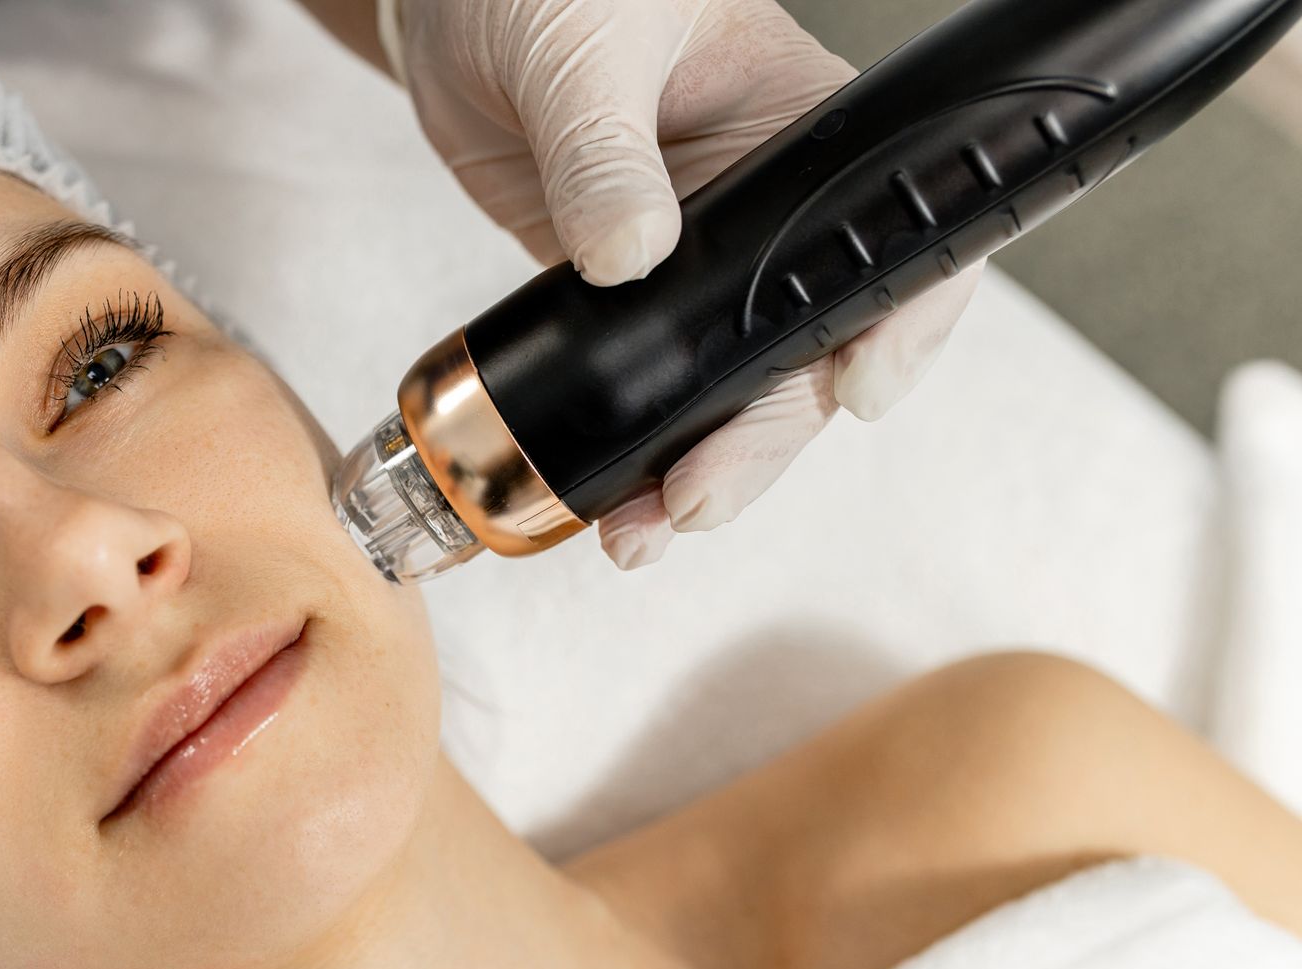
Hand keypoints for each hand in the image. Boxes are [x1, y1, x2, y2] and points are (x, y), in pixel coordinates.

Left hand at [384, 0, 986, 567]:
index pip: (891, 236)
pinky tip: (608, 504)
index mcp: (802, 132)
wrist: (449, 9)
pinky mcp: (624, 305)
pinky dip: (631, 454)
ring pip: (728, 395)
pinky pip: (647, 393)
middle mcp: (766, 215)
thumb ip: (605, 150)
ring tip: (641, 532)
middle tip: (698, 498)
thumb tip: (631, 255)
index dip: (902, 323)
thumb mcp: (585, 49)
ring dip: (693, 469)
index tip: (858, 391)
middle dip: (761, 440)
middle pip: (805, 355)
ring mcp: (696, 271)